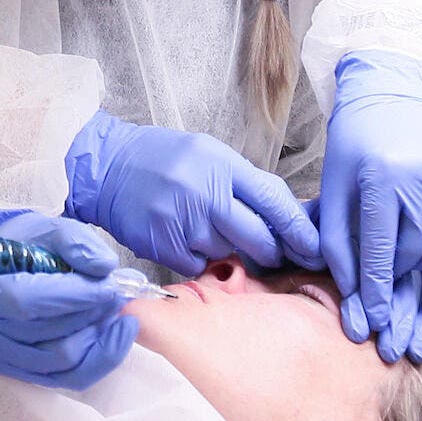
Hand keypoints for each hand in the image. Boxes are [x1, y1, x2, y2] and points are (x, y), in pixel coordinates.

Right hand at [0, 209, 136, 389]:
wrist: (0, 270)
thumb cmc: (20, 246)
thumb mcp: (44, 229)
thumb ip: (73, 241)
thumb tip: (104, 266)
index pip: (24, 302)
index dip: (70, 296)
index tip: (107, 285)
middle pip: (46, 335)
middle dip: (90, 313)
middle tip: (118, 292)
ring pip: (61, 361)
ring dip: (98, 335)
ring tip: (116, 309)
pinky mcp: (21, 374)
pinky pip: (68, 378)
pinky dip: (99, 358)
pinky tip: (116, 334)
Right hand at [64, 110, 319, 277]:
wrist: (107, 166)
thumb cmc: (164, 159)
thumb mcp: (210, 155)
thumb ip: (246, 184)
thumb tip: (291, 217)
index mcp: (221, 164)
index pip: (274, 201)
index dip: (299, 230)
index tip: (315, 248)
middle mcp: (204, 192)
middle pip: (259, 237)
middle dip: (271, 250)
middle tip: (271, 252)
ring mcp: (182, 221)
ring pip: (229, 253)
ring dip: (231, 251)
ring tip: (212, 233)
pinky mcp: (163, 245)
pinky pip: (199, 265)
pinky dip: (200, 259)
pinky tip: (189, 240)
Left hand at [318, 50, 421, 362]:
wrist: (389, 93)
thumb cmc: (356, 145)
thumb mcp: (334, 187)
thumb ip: (337, 240)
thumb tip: (351, 295)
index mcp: (381, 178)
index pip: (381, 253)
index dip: (376, 293)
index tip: (374, 322)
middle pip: (415, 251)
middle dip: (399, 273)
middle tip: (388, 272)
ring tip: (415, 249)